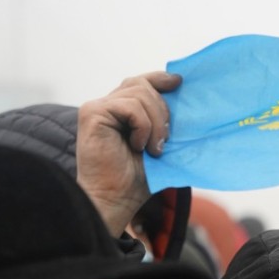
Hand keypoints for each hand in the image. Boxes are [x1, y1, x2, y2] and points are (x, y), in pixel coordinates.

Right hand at [76, 72, 180, 235]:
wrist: (116, 199)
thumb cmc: (137, 178)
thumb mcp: (159, 143)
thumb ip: (165, 121)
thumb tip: (187, 100)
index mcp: (122, 110)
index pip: (141, 82)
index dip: (160, 78)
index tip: (179, 83)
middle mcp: (108, 105)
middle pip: (143, 84)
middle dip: (163, 110)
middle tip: (165, 141)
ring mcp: (98, 108)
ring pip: (140, 93)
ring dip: (156, 123)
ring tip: (153, 149)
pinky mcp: (92, 113)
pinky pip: (131, 107)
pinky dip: (143, 127)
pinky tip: (138, 146)